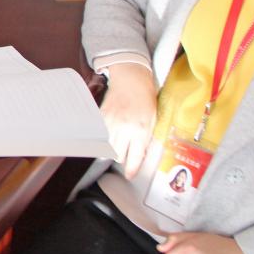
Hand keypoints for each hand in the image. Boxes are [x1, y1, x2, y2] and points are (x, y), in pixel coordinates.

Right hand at [99, 63, 156, 178]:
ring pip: (107, 146)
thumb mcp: (152, 119)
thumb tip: (140, 154)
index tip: (130, 175)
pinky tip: (108, 134)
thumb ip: (146, 137)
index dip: (131, 169)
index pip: (134, 157)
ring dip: (112, 148)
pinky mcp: (101, 116)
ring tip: (117, 144)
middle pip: (118, 155)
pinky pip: (100, 134)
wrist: (131, 78)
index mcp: (140, 130)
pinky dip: (104, 137)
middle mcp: (124, 128)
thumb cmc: (145, 98)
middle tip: (125, 153)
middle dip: (122, 157)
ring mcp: (111, 122)